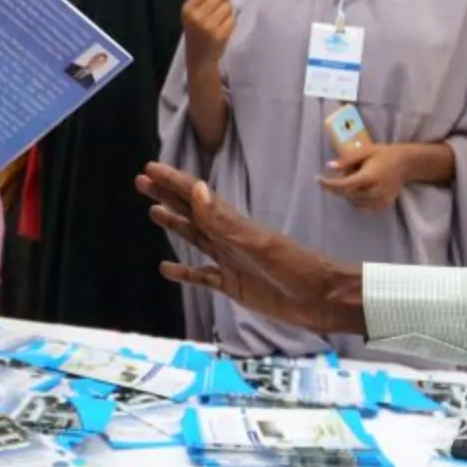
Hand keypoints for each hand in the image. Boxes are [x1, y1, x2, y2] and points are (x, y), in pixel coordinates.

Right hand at [137, 162, 364, 335]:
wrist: (324, 298)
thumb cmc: (296, 269)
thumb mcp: (258, 245)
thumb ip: (225, 222)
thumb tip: (197, 190)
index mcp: (234, 224)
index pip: (197, 197)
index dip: (174, 182)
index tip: (150, 169)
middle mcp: (229, 238)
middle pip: (192, 212)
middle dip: (168, 196)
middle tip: (142, 181)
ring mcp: (230, 261)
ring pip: (196, 238)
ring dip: (175, 225)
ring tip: (152, 211)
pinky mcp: (233, 285)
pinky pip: (202, 276)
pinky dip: (184, 273)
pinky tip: (165, 269)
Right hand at [180, 0, 235, 58]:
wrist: (199, 59)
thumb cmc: (197, 34)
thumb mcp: (193, 15)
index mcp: (187, 8)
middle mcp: (196, 16)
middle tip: (220, 9)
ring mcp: (208, 26)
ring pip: (228, 6)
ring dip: (228, 11)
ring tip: (221, 20)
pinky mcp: (220, 34)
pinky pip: (232, 19)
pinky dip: (231, 22)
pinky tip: (224, 28)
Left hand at [317, 140, 420, 210]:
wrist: (406, 163)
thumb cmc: (383, 154)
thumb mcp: (365, 151)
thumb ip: (347, 160)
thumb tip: (330, 166)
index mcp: (370, 177)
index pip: (344, 185)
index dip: (329, 184)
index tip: (317, 179)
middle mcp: (375, 192)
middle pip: (346, 194)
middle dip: (339, 185)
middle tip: (347, 171)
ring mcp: (380, 201)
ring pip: (352, 201)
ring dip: (348, 192)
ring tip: (359, 177)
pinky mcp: (383, 206)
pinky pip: (361, 205)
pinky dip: (357, 198)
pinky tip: (365, 186)